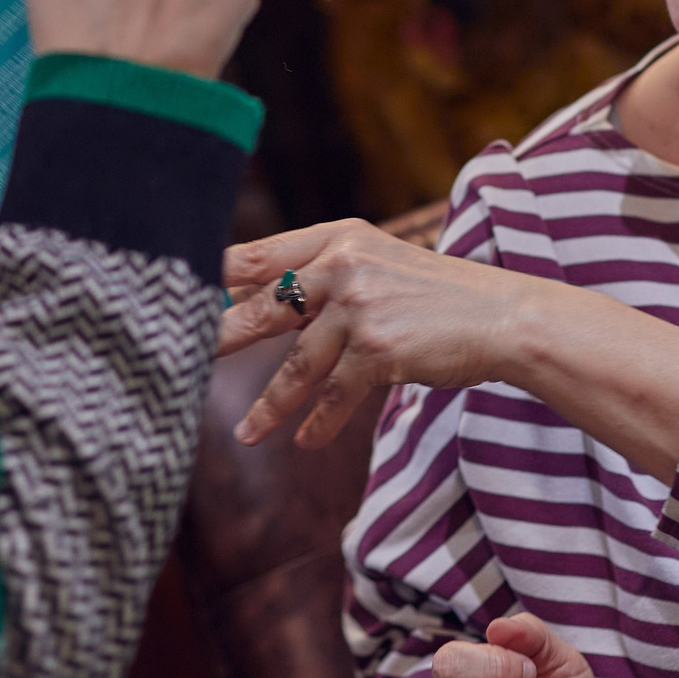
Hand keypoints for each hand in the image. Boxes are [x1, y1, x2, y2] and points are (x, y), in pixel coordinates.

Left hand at [220, 217, 678, 479]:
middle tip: (175, 361)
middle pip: (260, 306)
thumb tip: (263, 303)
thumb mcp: (380, 265)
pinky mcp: (378, 349)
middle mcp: (343, 265)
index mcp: (338, 237)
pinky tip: (302, 441)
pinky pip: (333, 394)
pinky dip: (316, 421)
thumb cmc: (438, 295)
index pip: (257, 253)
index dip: (212, 277)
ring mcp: (360, 307)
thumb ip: (326, 278)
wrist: (504, 316)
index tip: (174, 297)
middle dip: (218, 339)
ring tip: (245, 434)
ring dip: (269, 406)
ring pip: (295, 365)